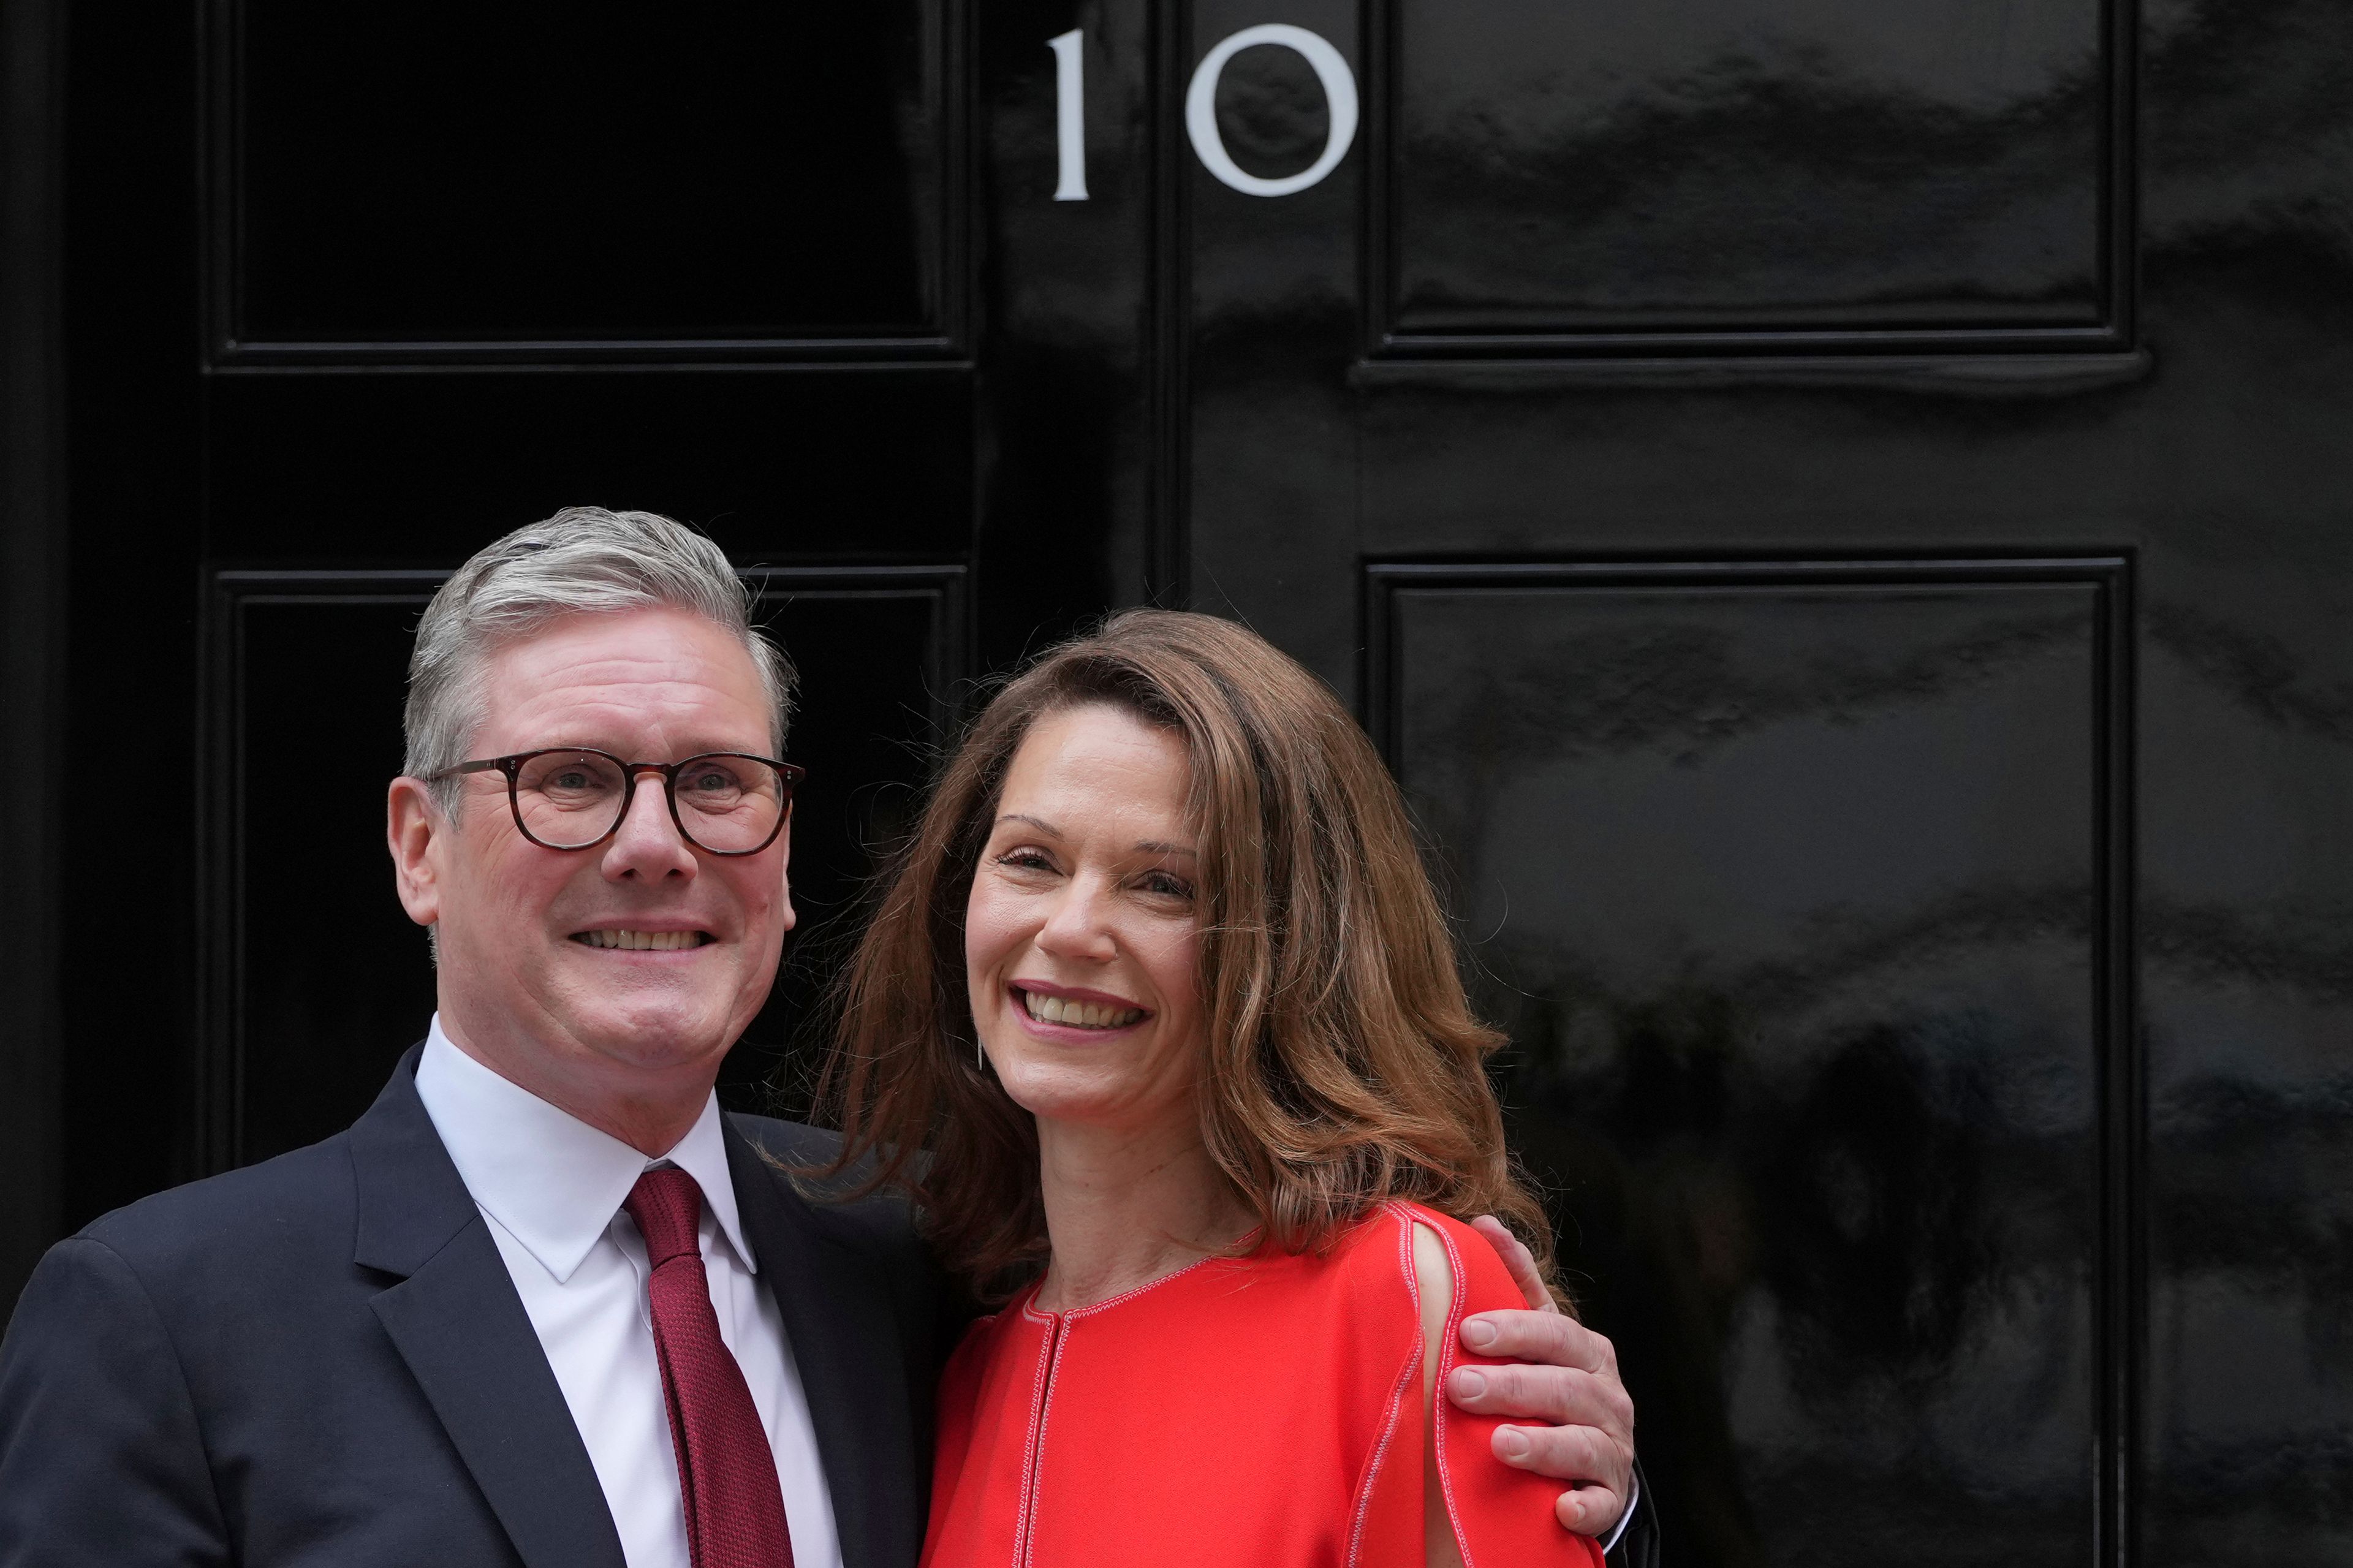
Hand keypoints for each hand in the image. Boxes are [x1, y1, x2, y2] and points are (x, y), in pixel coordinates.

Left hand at [1453, 1215, 1635, 1537]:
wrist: (1590, 1459)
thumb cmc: (1550, 1384)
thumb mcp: (1539, 1334)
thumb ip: (1516, 1282)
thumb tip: (1484, 1223)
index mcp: (1586, 1352)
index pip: (1554, 1333)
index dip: (1513, 1330)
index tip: (1468, 1331)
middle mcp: (1607, 1397)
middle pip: (1563, 1387)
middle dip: (1512, 1386)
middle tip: (1459, 1387)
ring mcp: (1613, 1448)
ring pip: (1583, 1444)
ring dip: (1542, 1445)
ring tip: (1499, 1444)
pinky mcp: (1610, 1495)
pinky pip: (1601, 1503)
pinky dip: (1584, 1506)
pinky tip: (1559, 1507)